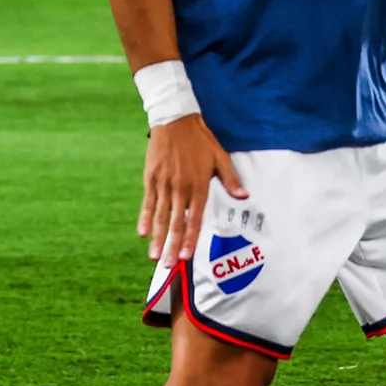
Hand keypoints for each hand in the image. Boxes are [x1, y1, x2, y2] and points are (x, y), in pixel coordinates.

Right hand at [138, 114, 247, 264]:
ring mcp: (163, 184)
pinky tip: (142, 233)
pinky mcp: (151, 178)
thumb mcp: (220, 156)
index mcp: (198, 185)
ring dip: (157, 237)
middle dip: (171, 246)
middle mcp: (180, 188)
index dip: (189, 238)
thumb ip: (230, 179)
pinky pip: (147, 202)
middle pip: (174, 222)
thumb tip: (244, 196)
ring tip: (154, 256)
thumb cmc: (200, 139)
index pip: (194, 218)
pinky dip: (144, 218)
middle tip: (168, 266)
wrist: (175, 120)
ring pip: (159, 216)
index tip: (185, 256)